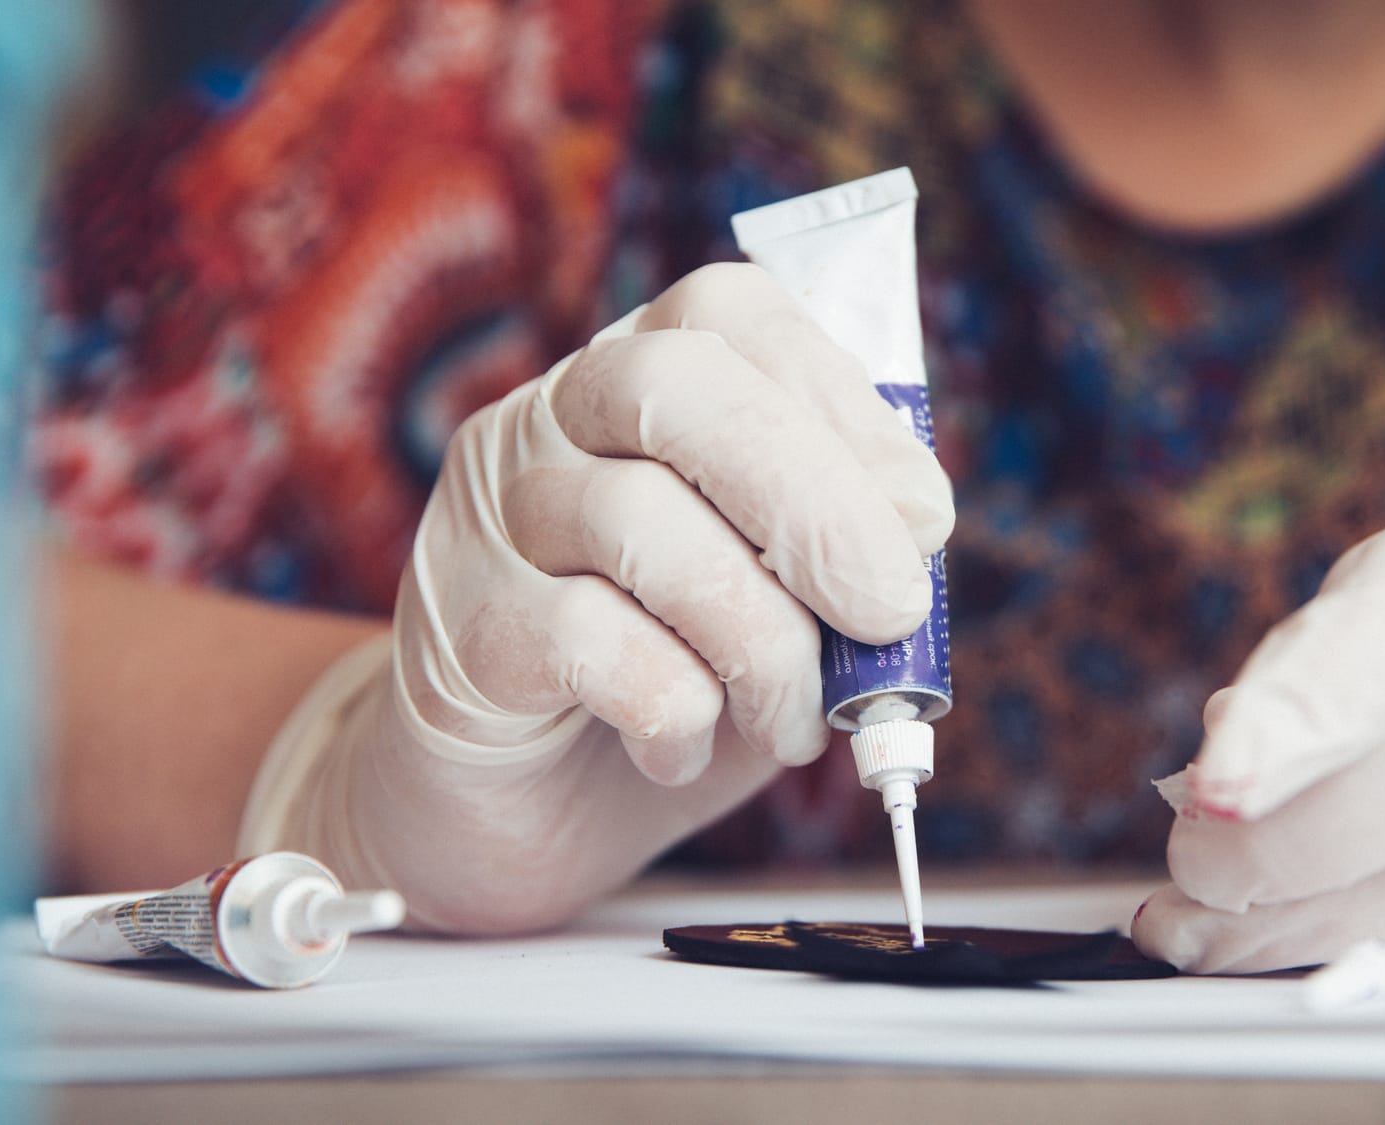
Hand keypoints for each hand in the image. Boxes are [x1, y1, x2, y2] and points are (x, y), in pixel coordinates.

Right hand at [237, 263, 953, 932]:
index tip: (923, 517)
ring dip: (758, 639)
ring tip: (792, 723)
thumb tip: (915, 521)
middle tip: (888, 611)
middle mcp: (548, 423)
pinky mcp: (461, 632)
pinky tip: (682, 747)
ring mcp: (491, 520)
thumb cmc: (674, 687)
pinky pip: (585, 638)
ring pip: (635, 518)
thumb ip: (842, 552)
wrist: (516, 815)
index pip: (727, 316)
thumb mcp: (786, 608)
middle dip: (812, 499)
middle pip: (673, 384)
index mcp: (637, 383)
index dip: (843, 406)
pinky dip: (673, 706)